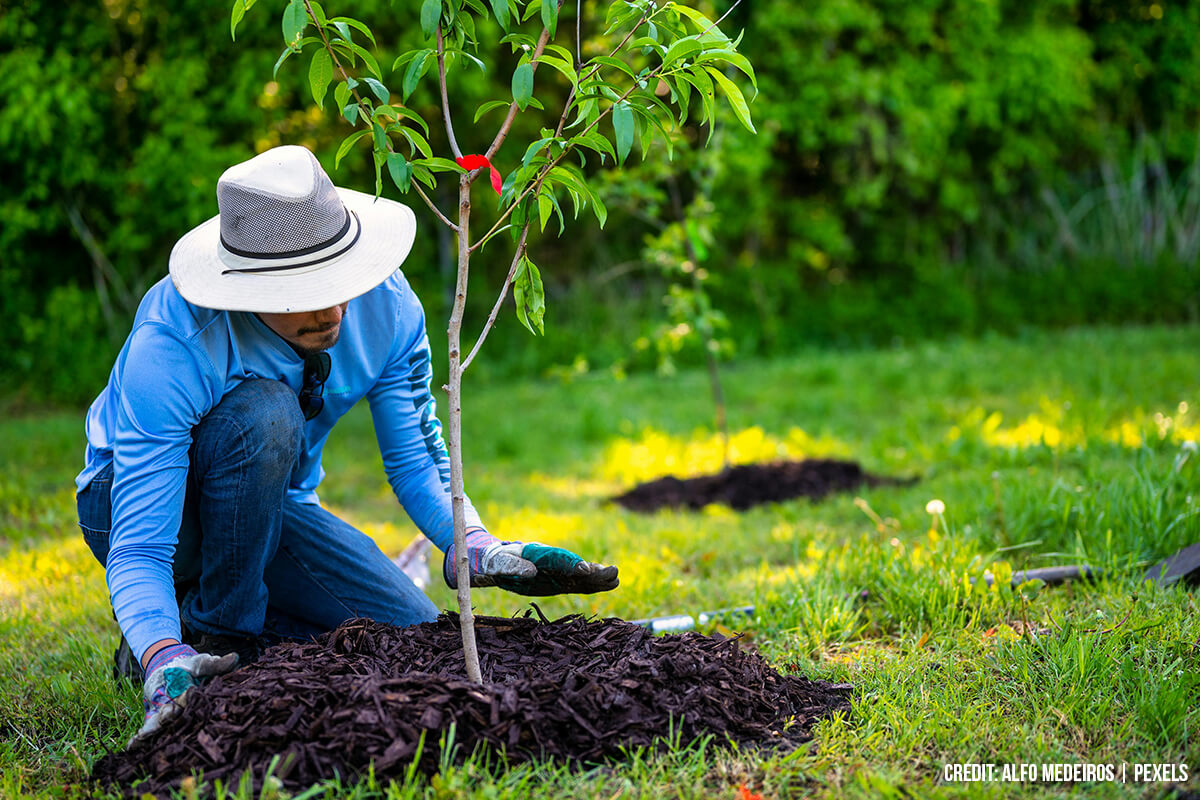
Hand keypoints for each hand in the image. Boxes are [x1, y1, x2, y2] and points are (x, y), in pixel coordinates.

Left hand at [130, 643, 237, 744]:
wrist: (168, 667)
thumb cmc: (190, 666)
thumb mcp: (202, 663)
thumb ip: (216, 664)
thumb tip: (234, 658)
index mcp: (199, 700)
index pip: (198, 703)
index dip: (193, 699)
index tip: (189, 691)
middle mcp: (185, 712)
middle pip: (180, 718)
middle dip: (173, 716)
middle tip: (168, 712)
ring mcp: (169, 716)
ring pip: (164, 726)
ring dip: (156, 729)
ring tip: (145, 734)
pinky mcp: (154, 718)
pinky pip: (149, 729)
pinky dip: (141, 739)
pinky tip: (132, 746)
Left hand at [444, 528, 618, 595]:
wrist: (492, 560)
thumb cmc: (493, 561)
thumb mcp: (496, 562)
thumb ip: (511, 565)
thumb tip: (530, 571)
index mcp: (536, 554)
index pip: (557, 559)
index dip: (572, 564)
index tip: (585, 569)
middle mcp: (550, 560)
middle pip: (574, 565)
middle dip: (593, 569)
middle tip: (613, 572)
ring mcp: (556, 571)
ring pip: (580, 575)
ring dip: (597, 577)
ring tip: (615, 579)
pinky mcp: (558, 580)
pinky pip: (577, 583)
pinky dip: (592, 584)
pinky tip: (608, 585)